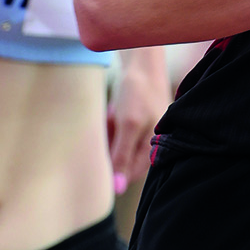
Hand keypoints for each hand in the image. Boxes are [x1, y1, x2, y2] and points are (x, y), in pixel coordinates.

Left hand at [107, 46, 169, 185]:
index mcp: (153, 149)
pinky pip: (115, 133)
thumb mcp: (128, 125)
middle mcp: (148, 144)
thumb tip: (116, 188)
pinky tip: (110, 113)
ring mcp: (140, 133)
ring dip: (107, 137)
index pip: (127, 175)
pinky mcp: (131, 123)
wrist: (141, 60)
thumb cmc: (139, 91)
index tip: (96, 154)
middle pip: (120, 160)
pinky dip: (108, 127)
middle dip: (108, 148)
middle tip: (107, 128)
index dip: (109, 168)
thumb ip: (122, 157)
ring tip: (110, 117)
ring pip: (115, 146)